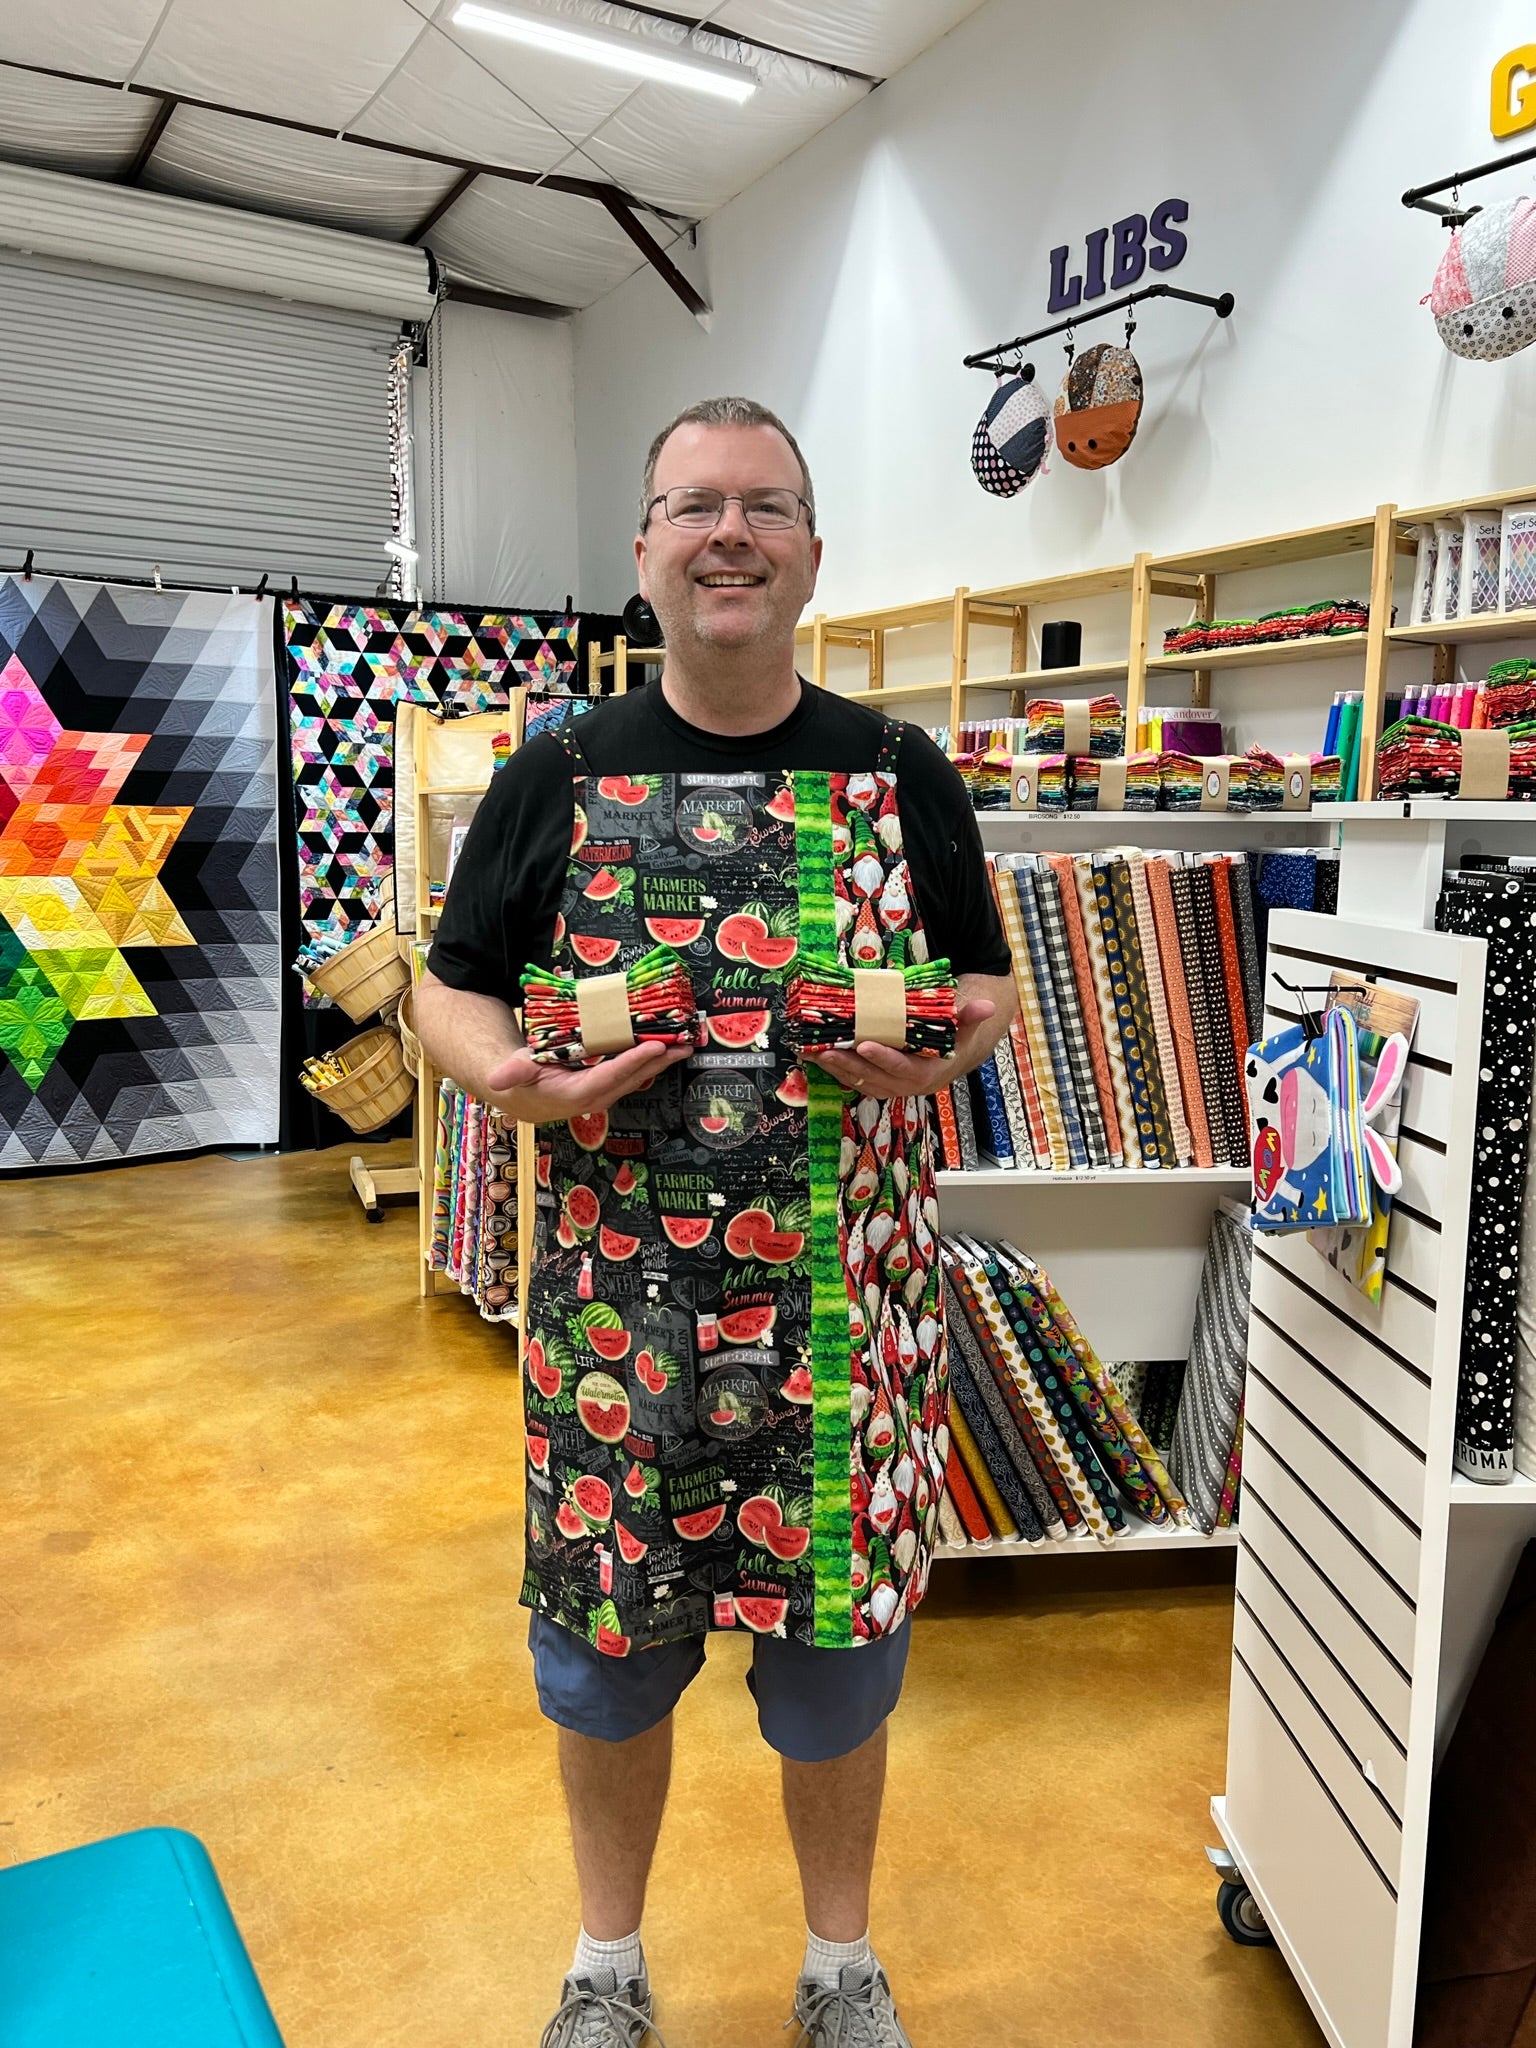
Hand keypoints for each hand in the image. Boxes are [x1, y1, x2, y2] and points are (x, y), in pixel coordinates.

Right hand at [484, 1041, 692, 1122]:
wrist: (523, 1096)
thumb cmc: (521, 1080)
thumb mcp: (514, 1072)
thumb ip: (511, 1073)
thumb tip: (498, 1078)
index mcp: (574, 1094)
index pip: (608, 1077)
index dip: (632, 1063)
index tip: (654, 1047)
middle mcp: (594, 1097)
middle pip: (631, 1078)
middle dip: (658, 1061)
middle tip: (682, 1043)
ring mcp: (604, 1093)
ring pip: (637, 1076)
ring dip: (661, 1062)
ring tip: (684, 1045)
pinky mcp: (608, 1086)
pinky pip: (633, 1073)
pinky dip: (651, 1061)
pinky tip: (667, 1049)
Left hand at [807, 999, 996, 1099]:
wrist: (955, 1055)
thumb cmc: (957, 1038)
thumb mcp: (966, 1026)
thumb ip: (971, 1016)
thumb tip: (987, 1006)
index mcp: (931, 1073)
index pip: (905, 1069)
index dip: (885, 1059)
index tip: (865, 1045)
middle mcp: (910, 1086)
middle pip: (876, 1080)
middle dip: (850, 1066)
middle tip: (826, 1050)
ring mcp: (894, 1087)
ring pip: (862, 1083)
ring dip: (837, 1070)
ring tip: (815, 1054)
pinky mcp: (881, 1083)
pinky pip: (856, 1081)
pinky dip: (837, 1071)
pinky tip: (818, 1059)